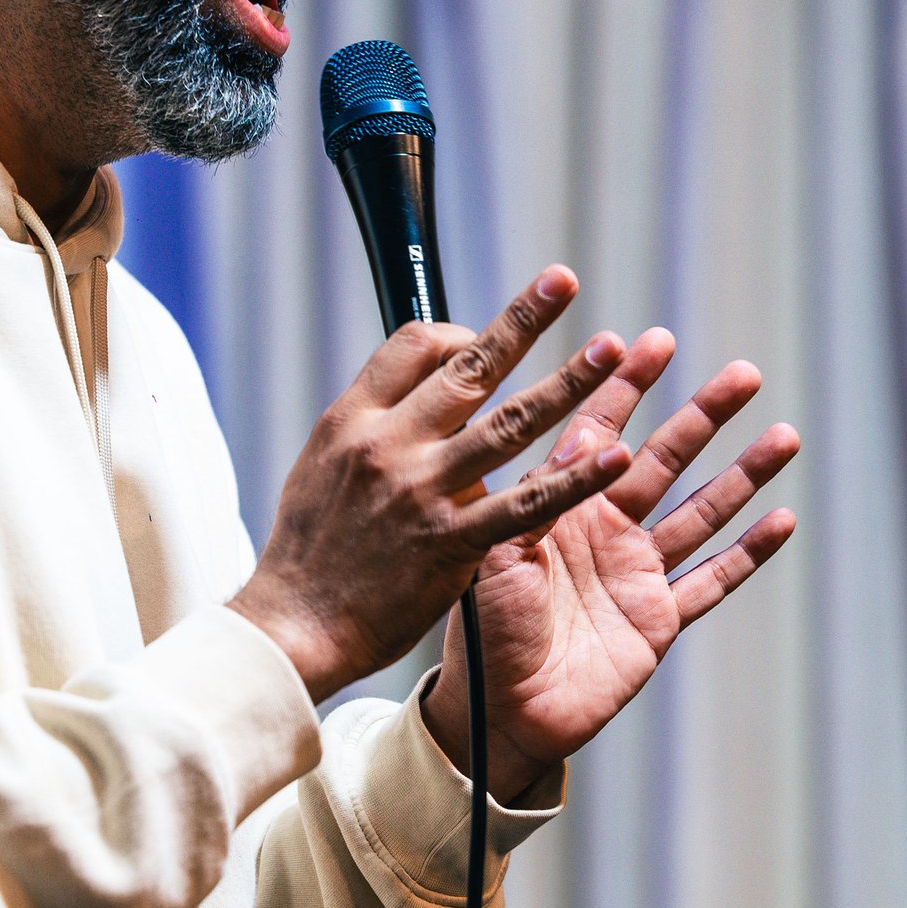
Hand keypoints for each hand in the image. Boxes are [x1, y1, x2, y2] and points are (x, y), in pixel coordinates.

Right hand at [229, 267, 635, 702]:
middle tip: (562, 280)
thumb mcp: (320, 469)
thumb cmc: (308, 556)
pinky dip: (573, 478)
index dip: (458, 334)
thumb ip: (370, 430)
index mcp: (352, 420)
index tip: (484, 344)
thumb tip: (414, 398)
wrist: (294, 627)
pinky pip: (525, 503)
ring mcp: (421, 492)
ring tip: (611, 350)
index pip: (414, 346)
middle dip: (521, 319)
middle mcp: (387, 445)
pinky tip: (613, 456)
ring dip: (567, 382)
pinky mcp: (451, 543)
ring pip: (508, 422)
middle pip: (467, 367)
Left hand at [423, 328, 799, 798]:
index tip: (652, 343)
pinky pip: (712, 579)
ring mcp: (638, 572)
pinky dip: (748, 552)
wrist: (499, 711)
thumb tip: (578, 434)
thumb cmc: (482, 632)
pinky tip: (782, 520)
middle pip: (666, 459)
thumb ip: (536, 499)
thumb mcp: (495, 556)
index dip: (626, 388)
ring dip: (743, 474)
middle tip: (744, 374)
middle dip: (704, 416)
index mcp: (561, 505)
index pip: (600, 431)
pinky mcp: (660, 618)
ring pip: (702, 511)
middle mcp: (605, 529)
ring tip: (782, 435)